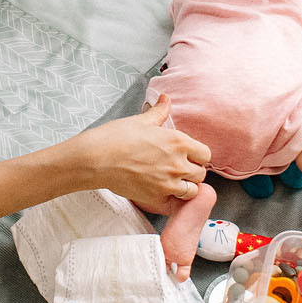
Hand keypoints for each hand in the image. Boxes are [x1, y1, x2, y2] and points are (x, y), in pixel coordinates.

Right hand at [69, 96, 210, 213]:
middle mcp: (177, 163)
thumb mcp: (141, 121)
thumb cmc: (115, 138)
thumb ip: (159, 112)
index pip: (206, 154)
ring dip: (185, 187)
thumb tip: (165, 99)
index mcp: (178, 142)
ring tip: (172, 181)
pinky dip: (170, 199)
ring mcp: (168, 183)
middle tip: (179, 168)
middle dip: (192, 171)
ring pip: (192, 191)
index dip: (198, 155)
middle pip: (201, 174)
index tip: (189, 155)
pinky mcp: (156, 197)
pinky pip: (174, 202)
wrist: (95, 159)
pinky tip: (161, 191)